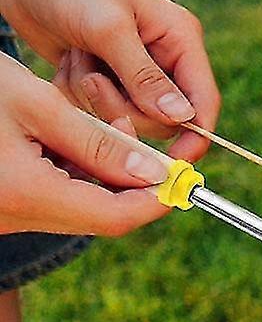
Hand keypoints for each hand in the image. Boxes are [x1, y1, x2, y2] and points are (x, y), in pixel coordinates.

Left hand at [0, 0, 219, 159]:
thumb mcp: (107, 28)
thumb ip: (145, 76)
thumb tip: (181, 118)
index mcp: (180, 39)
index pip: (203, 100)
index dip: (196, 134)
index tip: (175, 162)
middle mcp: (163, 58)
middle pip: (162, 119)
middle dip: (123, 107)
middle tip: (93, 78)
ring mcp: (132, 71)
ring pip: (128, 118)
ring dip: (95, 98)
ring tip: (77, 59)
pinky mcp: (104, 78)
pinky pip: (98, 111)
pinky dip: (77, 93)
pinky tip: (67, 61)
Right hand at [0, 54, 170, 236]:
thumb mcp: (38, 104)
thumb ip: (99, 143)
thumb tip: (155, 173)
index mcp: (27, 195)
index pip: (115, 217)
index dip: (157, 199)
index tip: (184, 175)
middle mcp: (16, 216)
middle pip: (100, 213)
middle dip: (130, 179)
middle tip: (134, 133)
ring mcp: (8, 213)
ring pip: (79, 203)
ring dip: (103, 170)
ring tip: (101, 121)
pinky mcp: (5, 202)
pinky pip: (54, 193)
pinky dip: (75, 168)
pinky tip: (73, 132)